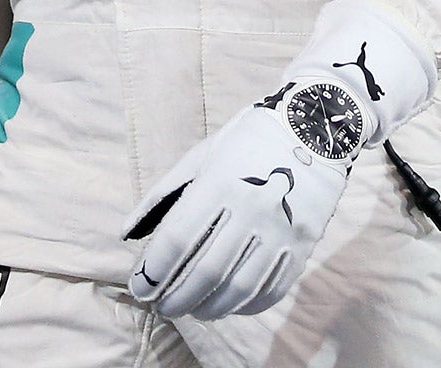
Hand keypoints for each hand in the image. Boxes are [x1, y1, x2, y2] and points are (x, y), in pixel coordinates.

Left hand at [124, 88, 353, 319]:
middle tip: (161, 307)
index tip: (139, 287)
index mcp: (219, 184)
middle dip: (176, 298)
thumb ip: (161, 195)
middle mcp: (251, 211)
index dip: (153, 271)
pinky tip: (227, 306)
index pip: (177, 240)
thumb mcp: (200, 156)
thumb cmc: (246, 142)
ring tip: (191, 310)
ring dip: (208, 308)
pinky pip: (270, 290)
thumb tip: (127, 233)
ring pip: (238, 289)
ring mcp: (280, 232)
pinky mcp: (301, 247)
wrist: (313, 131)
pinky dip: (244, 306)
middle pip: (205, 272)